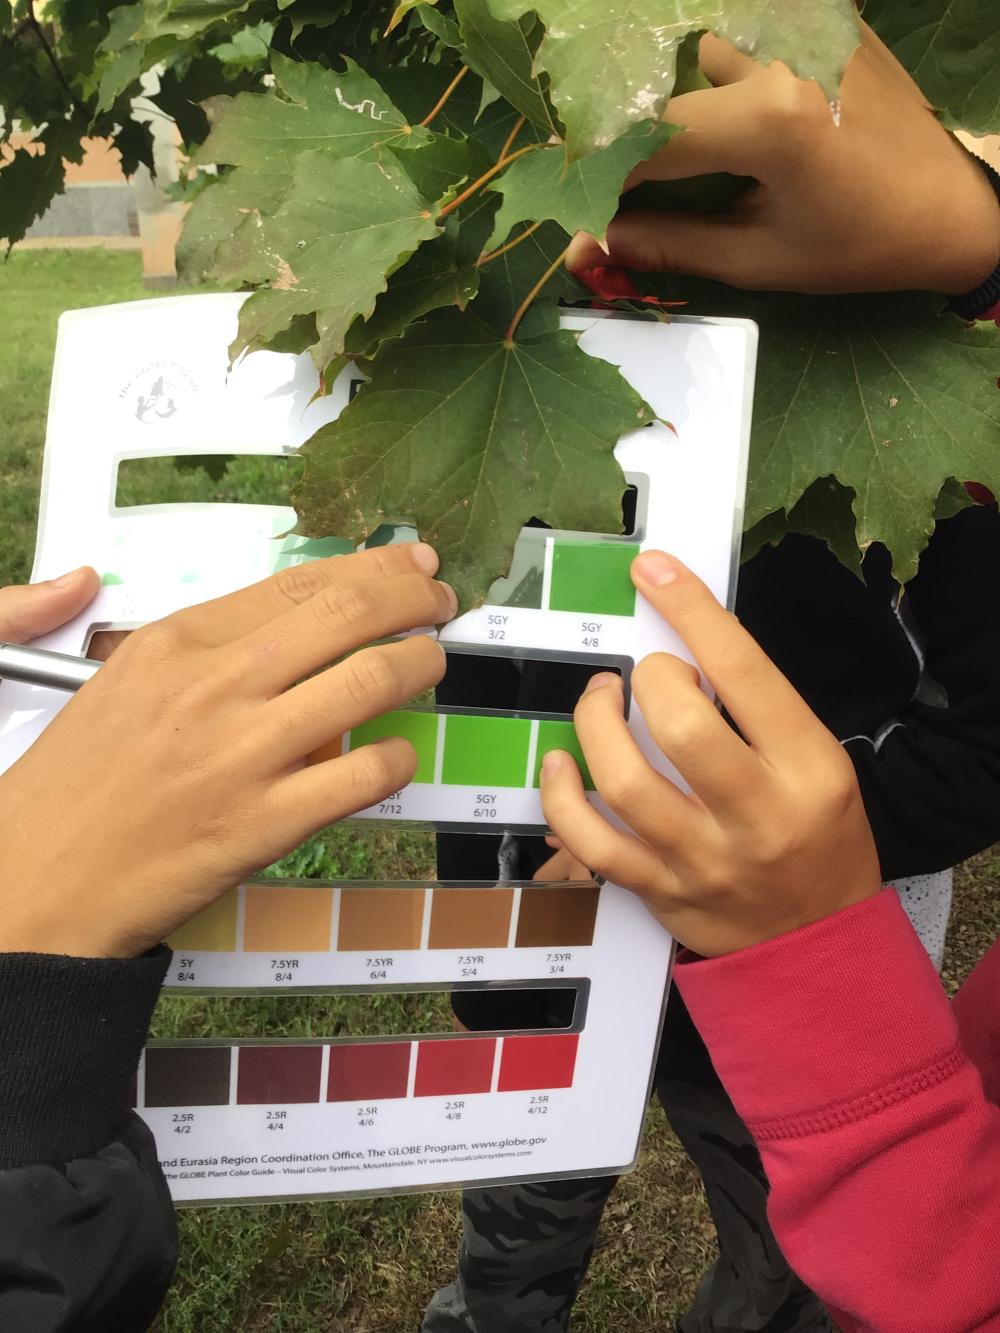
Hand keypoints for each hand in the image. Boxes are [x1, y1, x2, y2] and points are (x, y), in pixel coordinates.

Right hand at [0, 544, 453, 958]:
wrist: (38, 879)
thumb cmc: (79, 781)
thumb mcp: (126, 681)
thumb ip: (206, 643)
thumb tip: (284, 615)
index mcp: (179, 641)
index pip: (300, 581)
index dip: (373, 564)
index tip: (409, 558)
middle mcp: (217, 686)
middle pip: (346, 614)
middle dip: (414, 594)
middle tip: (442, 596)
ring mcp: (245, 755)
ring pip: (368, 683)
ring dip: (421, 662)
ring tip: (434, 659)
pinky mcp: (266, 823)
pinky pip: (364, 775)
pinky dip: (398, 757)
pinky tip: (399, 752)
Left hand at [540, 551, 880, 956]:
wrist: (817, 945)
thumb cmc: (816, 836)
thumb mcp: (816, 764)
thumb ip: (758, 714)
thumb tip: (682, 652)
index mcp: (809, 769)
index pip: (746, 672)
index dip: (692, 611)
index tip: (654, 570)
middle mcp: (759, 817)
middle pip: (682, 728)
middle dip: (649, 681)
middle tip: (641, 675)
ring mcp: (704, 861)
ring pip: (627, 784)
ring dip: (595, 725)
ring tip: (599, 701)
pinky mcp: (660, 893)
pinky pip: (593, 843)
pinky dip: (562, 797)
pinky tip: (561, 765)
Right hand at [567, 23, 999, 295]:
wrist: (949, 205)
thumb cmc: (858, 245)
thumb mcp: (758, 258)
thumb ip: (669, 245)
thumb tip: (592, 246)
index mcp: (769, 117)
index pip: (648, 139)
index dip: (603, 179)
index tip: (582, 208)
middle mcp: (782, 50)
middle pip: (663, 76)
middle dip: (630, 133)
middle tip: (621, 179)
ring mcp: (805, 23)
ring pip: (697, 41)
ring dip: (675, 89)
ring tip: (680, 145)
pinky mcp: (821, 15)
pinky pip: (744, 28)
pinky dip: (718, 66)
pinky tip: (722, 109)